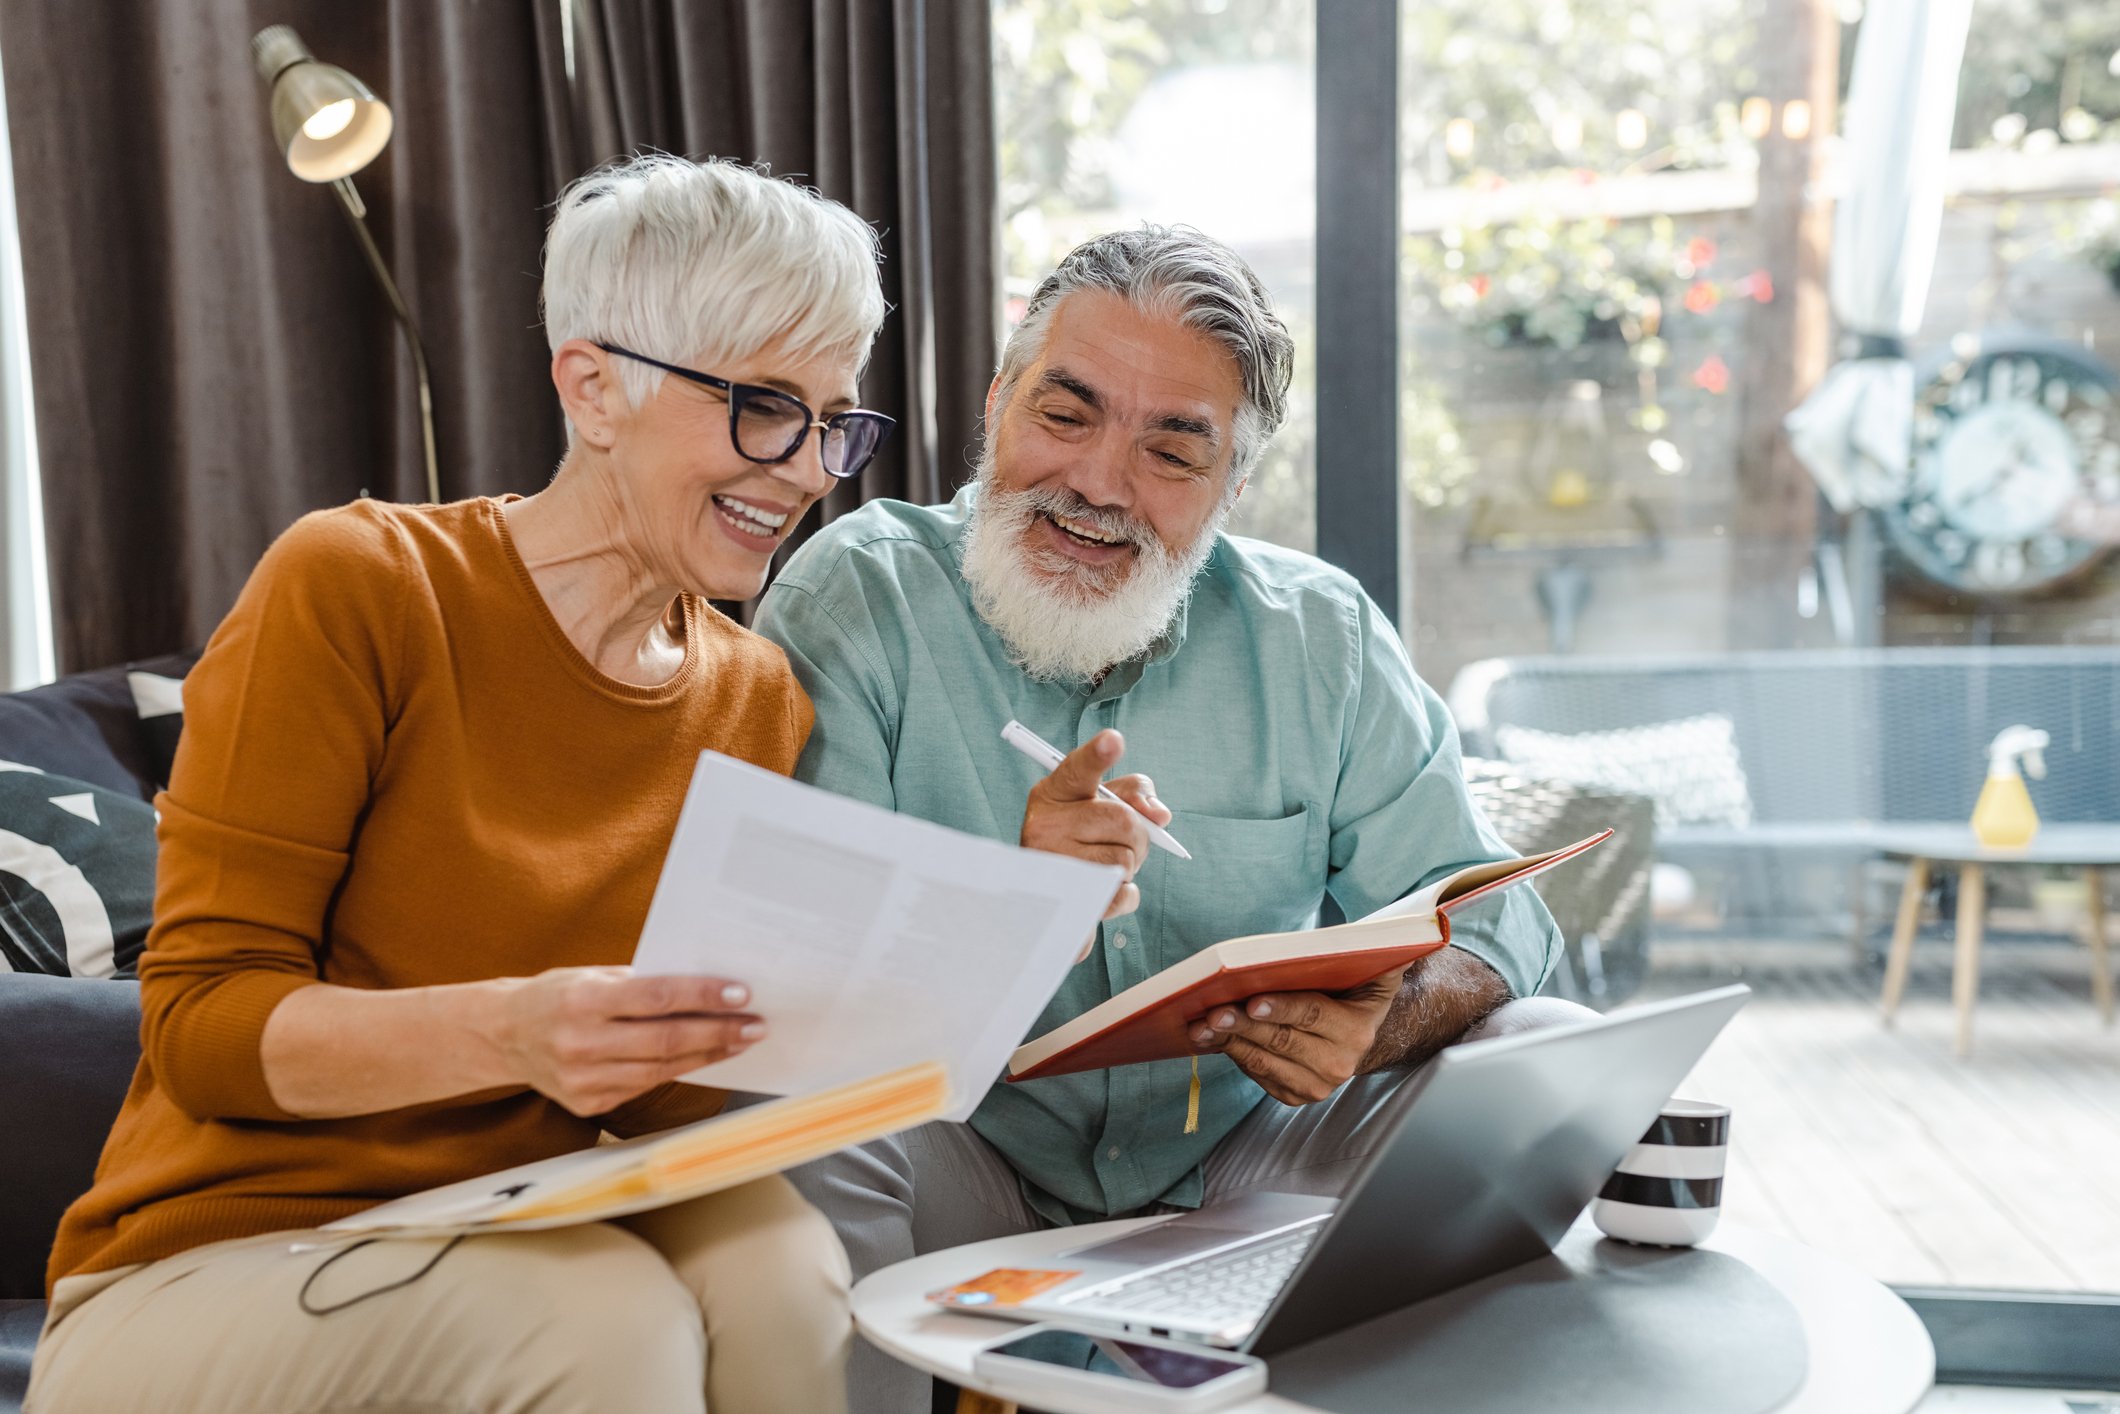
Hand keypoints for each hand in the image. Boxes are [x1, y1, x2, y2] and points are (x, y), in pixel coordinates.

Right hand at [491, 967, 762, 1116]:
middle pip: (665, 1040)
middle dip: (718, 1031)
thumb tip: (707, 986)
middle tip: (756, 1024)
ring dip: (709, 1054)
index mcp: (581, 1001)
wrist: (504, 1035)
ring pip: (661, 1069)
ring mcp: (582, 1080)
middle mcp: (579, 1043)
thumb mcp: (592, 976)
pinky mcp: (588, 1104)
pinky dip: (680, 1070)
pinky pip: (645, 1086)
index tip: (741, 993)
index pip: (655, 998)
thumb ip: (641, 984)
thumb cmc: (559, 995)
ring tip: (741, 1040)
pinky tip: (705, 1057)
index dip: (702, 997)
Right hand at [1020, 729, 1170, 923]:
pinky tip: (1104, 888)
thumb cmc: (1081, 839)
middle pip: (1125, 821)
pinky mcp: (1070, 899)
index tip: (1114, 740)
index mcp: (1054, 793)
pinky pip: (1124, 894)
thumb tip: (1160, 815)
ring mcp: (1055, 864)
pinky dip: (1125, 893)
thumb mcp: (1100, 805)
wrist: (1045, 893)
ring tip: (1104, 865)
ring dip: (1129, 865)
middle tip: (1119, 842)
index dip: (1097, 755)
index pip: (1077, 769)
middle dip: (1137, 836)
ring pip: (1126, 859)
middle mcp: (1046, 825)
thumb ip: (1135, 795)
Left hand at [1188, 969, 1406, 1104]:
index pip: (1312, 1016)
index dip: (1281, 1008)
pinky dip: (1233, 1054)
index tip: (1252, 1000)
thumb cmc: (1356, 992)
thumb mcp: (1377, 970)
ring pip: (1263, 1061)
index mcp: (1356, 1031)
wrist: (1359, 1037)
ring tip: (1201, 1025)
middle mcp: (1339, 1064)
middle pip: (1280, 1041)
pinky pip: (1257, 1074)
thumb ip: (1385, 951)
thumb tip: (1407, 929)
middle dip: (1242, 1025)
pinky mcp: (1293, 1096)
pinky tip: (1213, 1038)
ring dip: (1228, 1042)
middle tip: (1211, 1011)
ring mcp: (1315, 1085)